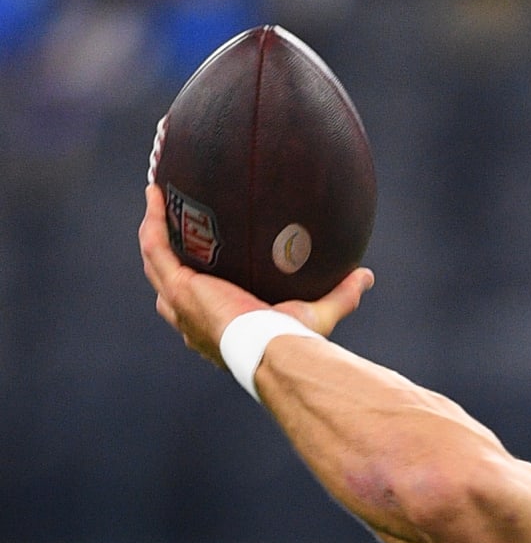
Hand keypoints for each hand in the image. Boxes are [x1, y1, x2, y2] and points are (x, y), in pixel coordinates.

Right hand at [139, 183, 373, 367]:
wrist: (272, 348)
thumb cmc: (292, 341)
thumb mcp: (318, 313)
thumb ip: (341, 295)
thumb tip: (366, 276)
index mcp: (217, 325)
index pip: (198, 304)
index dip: (194, 282)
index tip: (202, 257)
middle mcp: (192, 317)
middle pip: (167, 282)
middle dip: (166, 253)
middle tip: (173, 221)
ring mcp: (181, 302)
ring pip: (156, 260)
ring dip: (154, 229)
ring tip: (158, 198)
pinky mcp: (178, 287)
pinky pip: (155, 246)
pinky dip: (153, 220)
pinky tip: (156, 193)